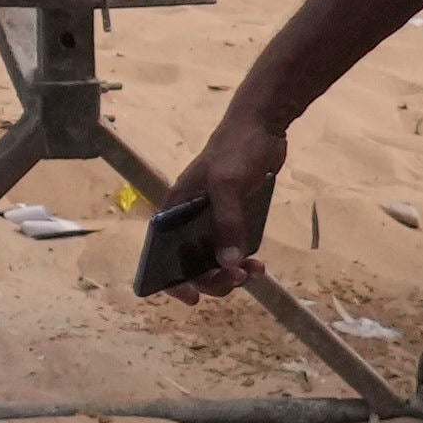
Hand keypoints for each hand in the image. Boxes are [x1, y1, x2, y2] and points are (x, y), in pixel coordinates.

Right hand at [142, 99, 287, 292]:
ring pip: (213, 259)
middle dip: (212, 277)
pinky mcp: (233, 217)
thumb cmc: (235, 149)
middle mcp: (188, 217)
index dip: (170, 279)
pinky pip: (233, 249)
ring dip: (230, 272)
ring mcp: (211, 219)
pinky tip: (259, 264)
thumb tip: (228, 262)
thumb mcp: (228, 184)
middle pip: (190, 262)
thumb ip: (227, 222)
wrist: (261, 125)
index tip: (191, 297)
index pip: (161, 251)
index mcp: (175, 208)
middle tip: (235, 279)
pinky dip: (244, 261)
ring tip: (252, 272)